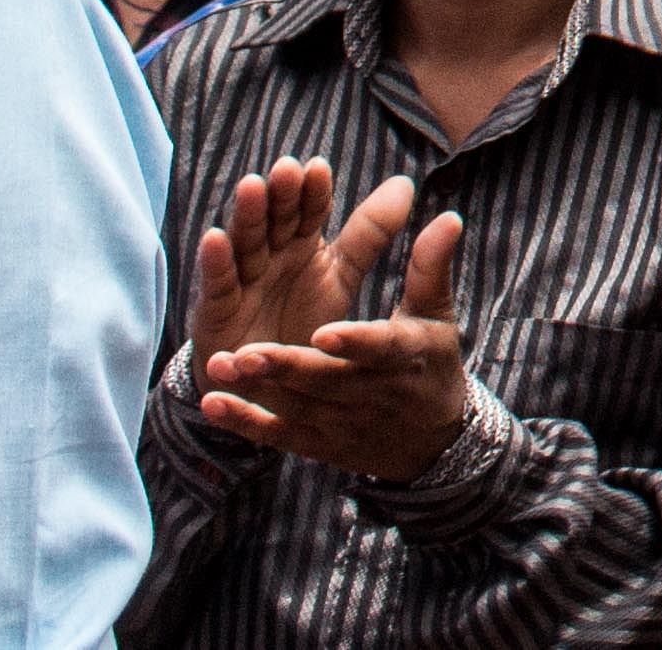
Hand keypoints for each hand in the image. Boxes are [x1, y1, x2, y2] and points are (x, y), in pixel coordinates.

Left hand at [194, 166, 474, 485]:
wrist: (432, 445)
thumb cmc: (430, 365)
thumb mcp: (435, 318)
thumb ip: (430, 269)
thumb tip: (448, 217)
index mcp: (405, 357)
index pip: (379, 349)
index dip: (352, 343)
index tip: (321, 331)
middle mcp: (372, 394)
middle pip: (325, 381)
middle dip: (286, 366)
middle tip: (247, 350)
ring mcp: (341, 423)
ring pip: (295, 407)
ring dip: (256, 389)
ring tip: (221, 365)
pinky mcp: (318, 444)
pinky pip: (277, 435)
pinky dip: (244, 422)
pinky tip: (213, 404)